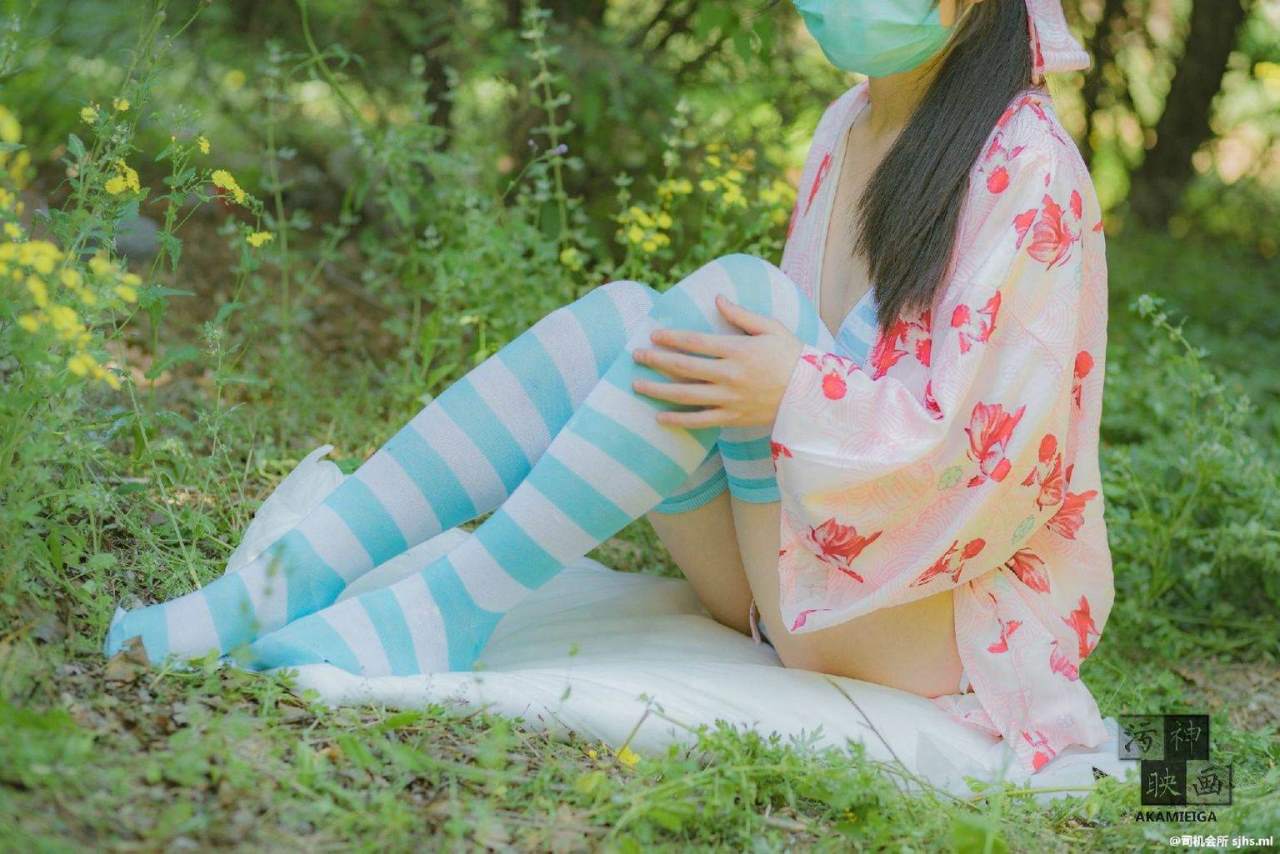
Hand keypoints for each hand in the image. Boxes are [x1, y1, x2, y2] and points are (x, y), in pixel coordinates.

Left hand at [632, 294, 804, 427]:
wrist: (812, 396)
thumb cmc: (792, 357)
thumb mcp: (771, 328)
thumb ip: (741, 315)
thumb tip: (717, 299)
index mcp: (738, 350)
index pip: (695, 342)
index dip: (671, 338)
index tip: (653, 334)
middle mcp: (730, 376)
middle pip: (684, 367)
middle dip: (656, 360)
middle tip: (636, 355)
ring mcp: (730, 400)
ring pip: (686, 395)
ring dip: (659, 390)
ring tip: (638, 385)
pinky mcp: (733, 419)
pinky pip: (700, 421)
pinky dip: (679, 420)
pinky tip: (659, 417)